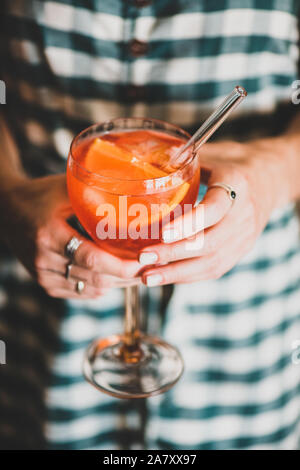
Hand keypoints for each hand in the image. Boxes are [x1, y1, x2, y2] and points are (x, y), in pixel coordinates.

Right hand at [0, 175, 140, 297]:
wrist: (7, 210)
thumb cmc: (41, 194)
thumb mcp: (66, 189)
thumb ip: (96, 195)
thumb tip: (136, 199)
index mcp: (49, 234)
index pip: (93, 259)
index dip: (122, 265)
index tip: (147, 260)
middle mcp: (43, 260)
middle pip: (96, 277)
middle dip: (128, 275)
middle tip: (153, 265)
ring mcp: (43, 275)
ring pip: (91, 288)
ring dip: (118, 282)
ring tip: (140, 270)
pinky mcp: (45, 284)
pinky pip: (81, 292)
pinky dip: (102, 286)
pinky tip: (116, 275)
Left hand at [138, 138, 287, 285]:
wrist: (269, 180)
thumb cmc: (232, 164)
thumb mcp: (213, 154)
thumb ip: (184, 161)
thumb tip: (142, 162)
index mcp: (237, 185)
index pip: (214, 209)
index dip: (189, 223)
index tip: (163, 233)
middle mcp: (244, 215)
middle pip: (209, 243)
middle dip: (173, 254)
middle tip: (143, 258)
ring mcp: (245, 237)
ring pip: (211, 262)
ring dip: (176, 273)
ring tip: (147, 277)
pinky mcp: (241, 251)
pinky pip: (215, 269)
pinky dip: (187, 276)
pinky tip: (164, 277)